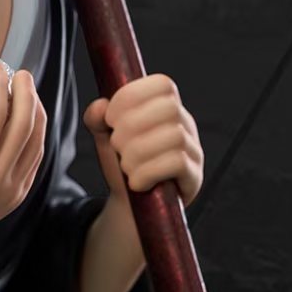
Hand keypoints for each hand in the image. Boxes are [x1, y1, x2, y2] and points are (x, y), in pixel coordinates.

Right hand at [0, 60, 46, 273]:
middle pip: (25, 125)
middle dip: (27, 93)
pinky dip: (35, 137)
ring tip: (28, 93)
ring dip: (37, 114)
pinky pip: (33, 162)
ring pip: (37, 143)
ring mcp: (11, 191)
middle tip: (20, 74)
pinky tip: (28, 124)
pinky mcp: (14, 199)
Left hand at [83, 73, 203, 208]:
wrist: (131, 206)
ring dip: (138, 152)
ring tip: (126, 165)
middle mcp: (185, 125)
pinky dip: (149, 172)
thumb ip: (98, 119)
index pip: (163, 84)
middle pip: (169, 108)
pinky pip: (178, 163)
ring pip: (174, 136)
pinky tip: (137, 181)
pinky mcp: (194, 177)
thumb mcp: (105, 138)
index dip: (133, 95)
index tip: (110, 118)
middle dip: (133, 126)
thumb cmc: (123, 164)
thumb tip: (100, 106)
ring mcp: (193, 150)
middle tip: (117, 145)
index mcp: (166, 107)